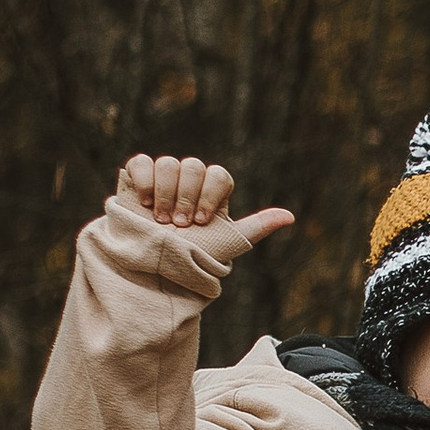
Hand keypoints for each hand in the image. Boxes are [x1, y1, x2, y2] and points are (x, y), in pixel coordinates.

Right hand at [112, 151, 293, 256]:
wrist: (154, 268)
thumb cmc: (193, 257)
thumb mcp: (227, 243)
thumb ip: (256, 227)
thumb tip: (290, 217)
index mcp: (213, 193)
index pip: (219, 175)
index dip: (209, 195)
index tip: (202, 222)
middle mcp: (190, 182)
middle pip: (193, 166)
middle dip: (186, 198)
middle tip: (179, 225)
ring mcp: (164, 178)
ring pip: (168, 163)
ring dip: (165, 194)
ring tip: (160, 221)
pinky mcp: (138, 178)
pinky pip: (141, 162)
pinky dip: (144, 179)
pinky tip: (145, 202)